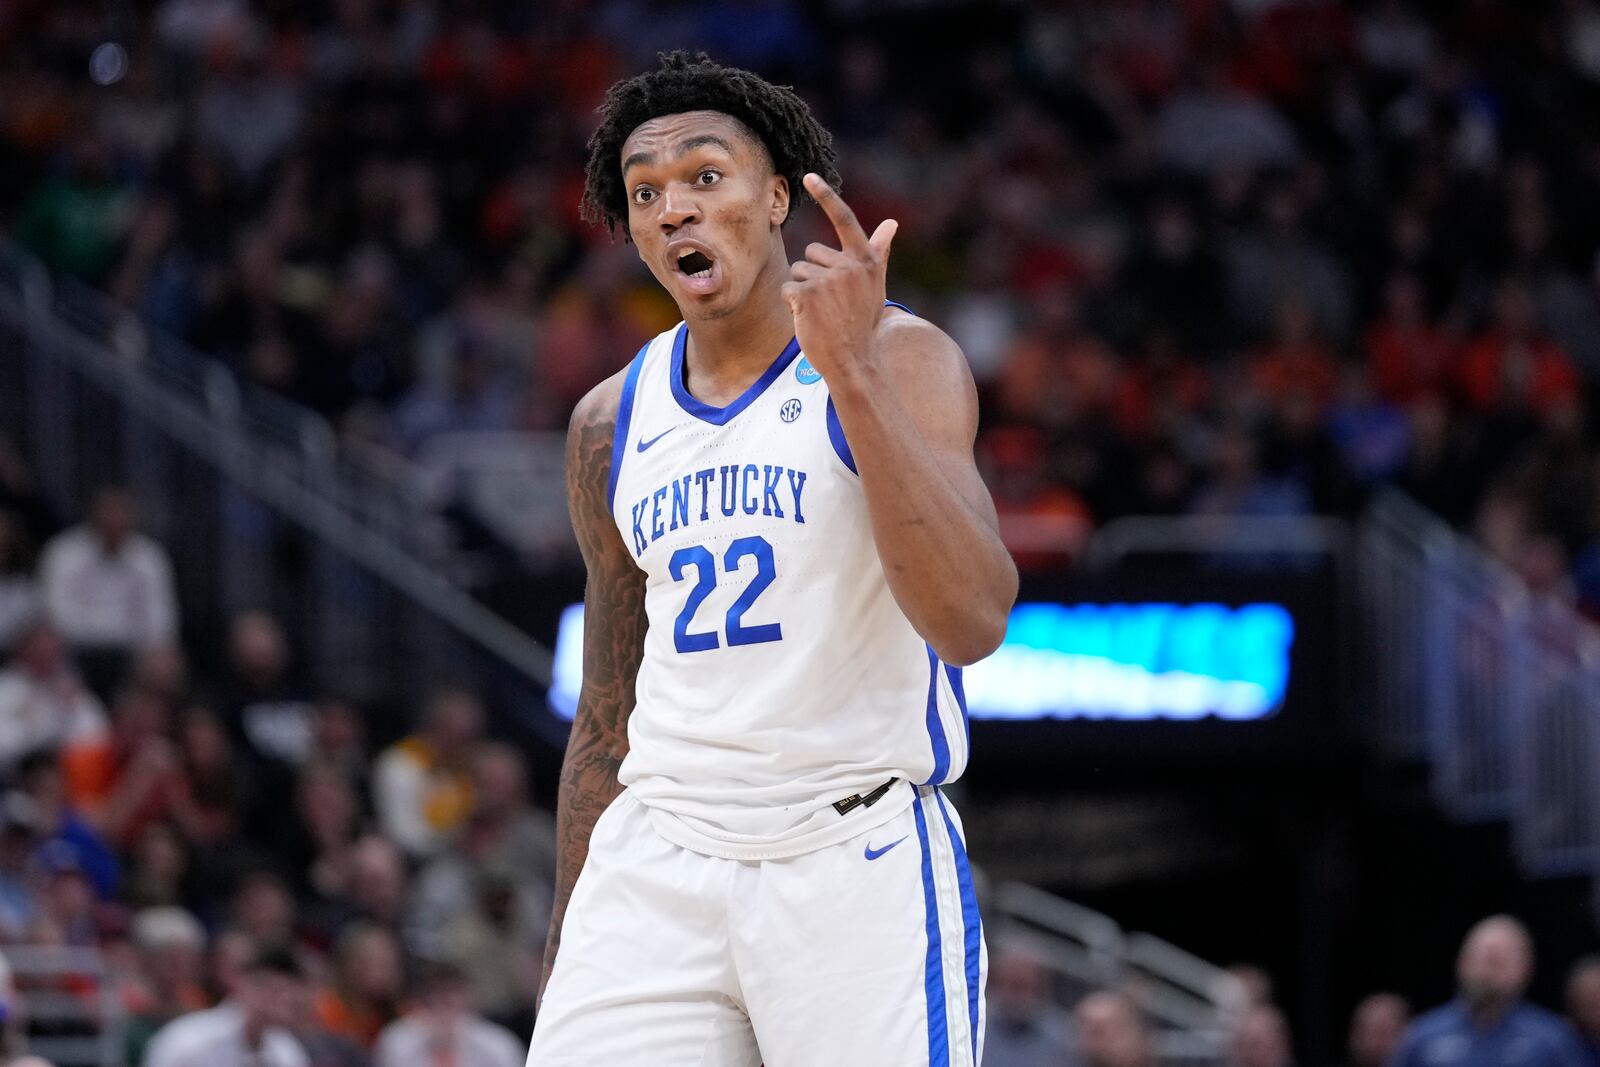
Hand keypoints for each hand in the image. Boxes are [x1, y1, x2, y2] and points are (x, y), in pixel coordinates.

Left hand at [782, 173, 898, 386]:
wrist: (853, 360)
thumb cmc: (861, 322)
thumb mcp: (874, 285)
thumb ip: (878, 252)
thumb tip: (891, 223)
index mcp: (865, 260)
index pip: (844, 219)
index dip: (826, 196)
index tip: (809, 177)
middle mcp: (849, 265)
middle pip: (811, 253)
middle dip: (813, 275)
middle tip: (831, 303)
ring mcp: (828, 279)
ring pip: (797, 271)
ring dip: (802, 291)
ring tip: (822, 312)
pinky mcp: (807, 294)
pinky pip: (787, 289)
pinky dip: (792, 305)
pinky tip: (809, 319)